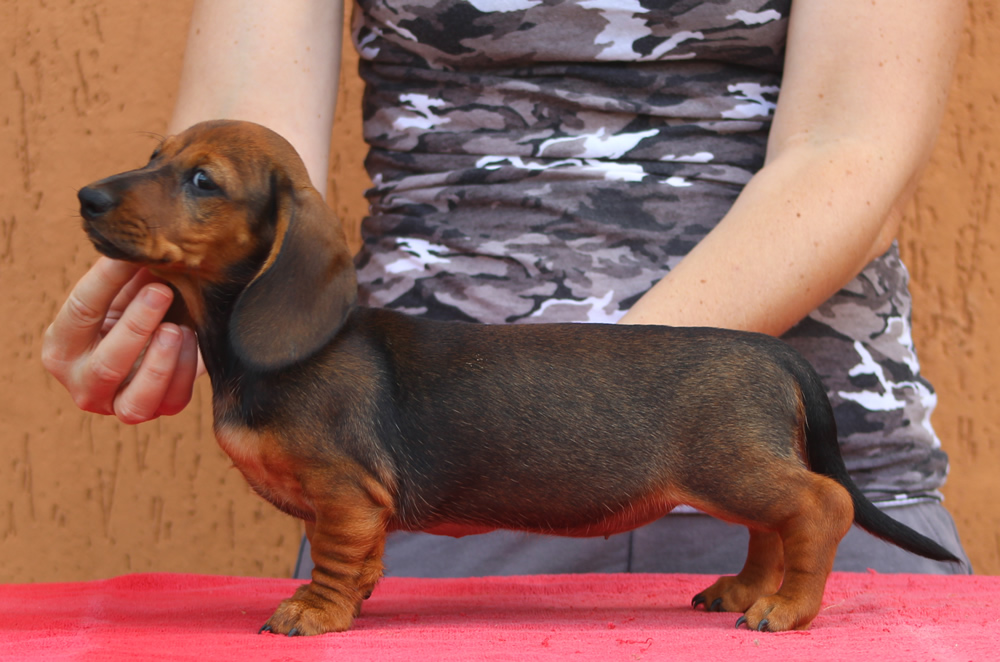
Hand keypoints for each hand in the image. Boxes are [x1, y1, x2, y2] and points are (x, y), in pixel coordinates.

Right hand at [42, 257, 200, 423]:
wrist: (157, 336)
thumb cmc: (134, 308)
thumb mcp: (124, 291)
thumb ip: (127, 273)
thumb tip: (143, 243)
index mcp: (61, 347)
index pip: (81, 312)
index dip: (107, 282)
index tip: (133, 256)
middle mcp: (82, 383)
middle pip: (107, 366)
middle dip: (137, 326)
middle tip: (161, 291)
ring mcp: (117, 405)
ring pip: (137, 401)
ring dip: (162, 362)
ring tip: (177, 328)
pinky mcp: (153, 411)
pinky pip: (171, 402)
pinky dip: (184, 371)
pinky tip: (192, 338)